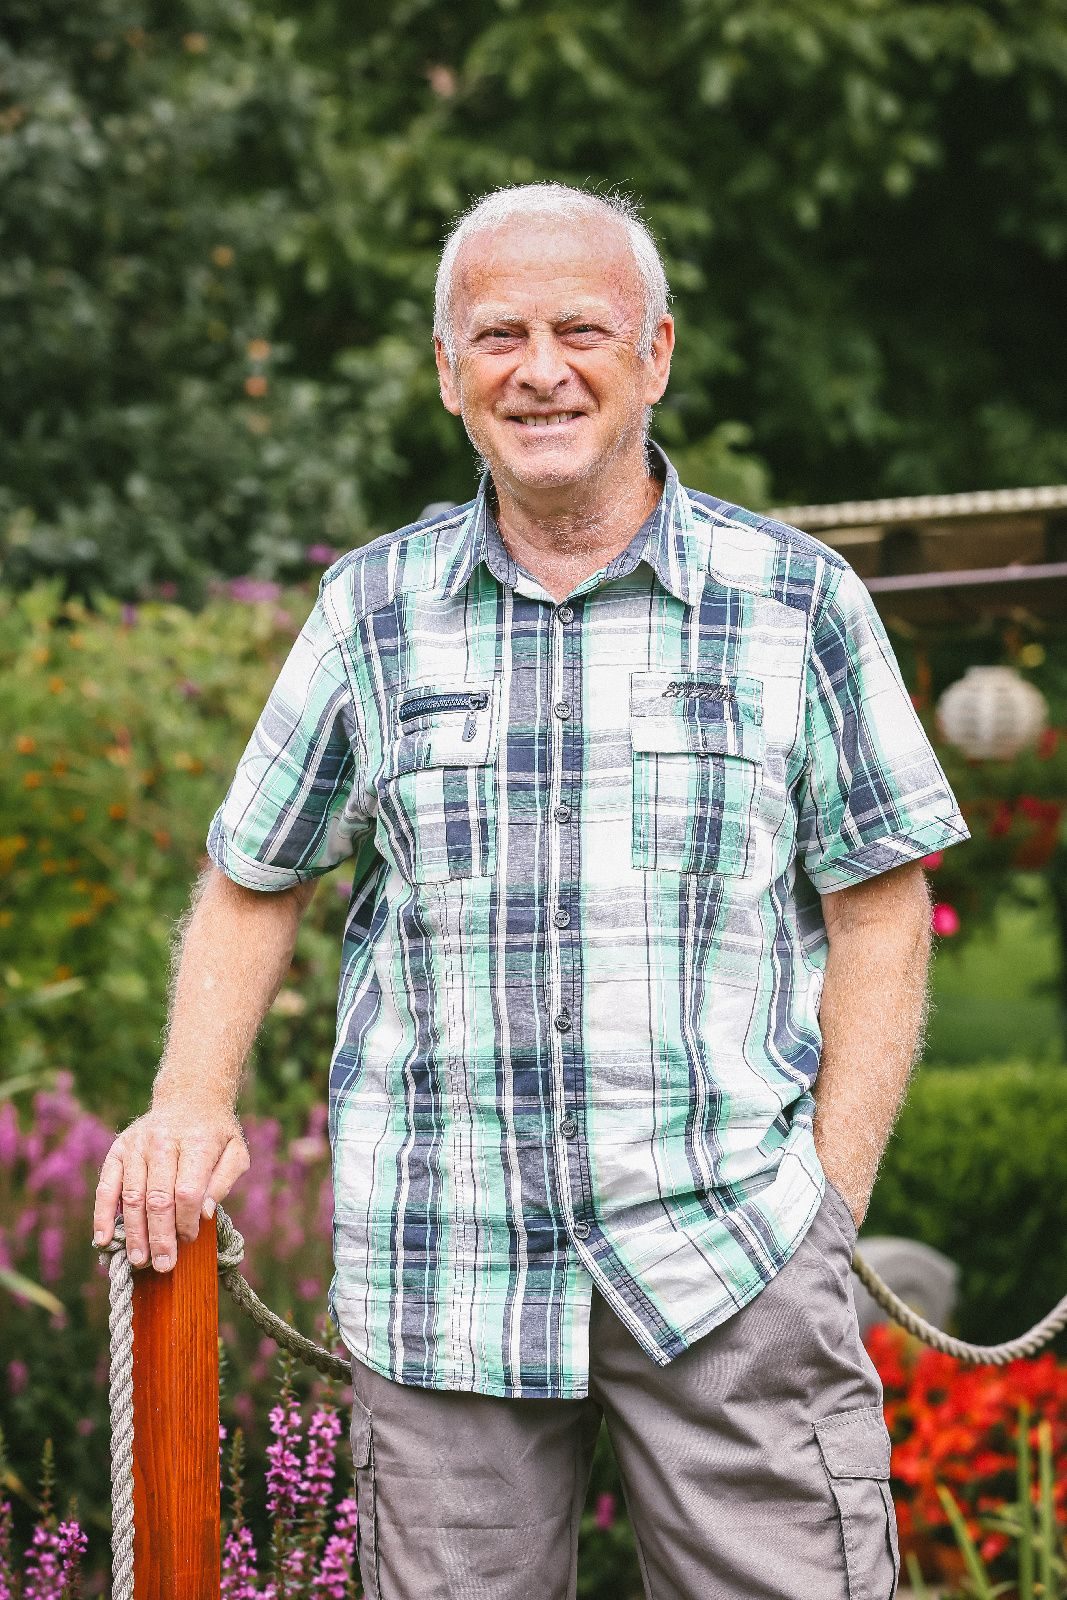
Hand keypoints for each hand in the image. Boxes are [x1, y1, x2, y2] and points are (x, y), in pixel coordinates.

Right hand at [93, 1106, 249, 1271]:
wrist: (189, 1096)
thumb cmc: (215, 1132)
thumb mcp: (236, 1150)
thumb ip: (224, 1181)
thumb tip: (204, 1213)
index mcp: (196, 1142)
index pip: (186, 1191)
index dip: (186, 1221)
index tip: (190, 1239)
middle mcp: (162, 1142)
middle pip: (157, 1198)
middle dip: (160, 1237)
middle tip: (163, 1266)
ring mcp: (136, 1146)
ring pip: (131, 1197)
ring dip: (134, 1233)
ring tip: (139, 1261)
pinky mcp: (118, 1150)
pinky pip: (106, 1186)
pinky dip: (102, 1215)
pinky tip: (104, 1240)